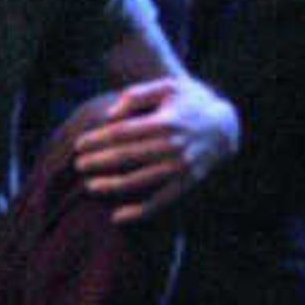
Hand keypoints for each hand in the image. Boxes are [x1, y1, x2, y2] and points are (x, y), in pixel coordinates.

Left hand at [67, 76, 235, 223]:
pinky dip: (139, 212)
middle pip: (126, 156)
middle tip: (78, 165)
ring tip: (90, 186)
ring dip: (111, 185)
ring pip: (139, 181)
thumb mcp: (167, 87)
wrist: (225, 125)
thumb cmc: (190, 102)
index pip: (122, 132)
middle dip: (98, 162)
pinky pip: (161, 201)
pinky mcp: (187, 182)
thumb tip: (110, 116)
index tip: (80, 144)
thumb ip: (136, 95)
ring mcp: (180, 166)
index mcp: (165, 121)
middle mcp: (173, 145)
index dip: (97, 140)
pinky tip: (118, 217)